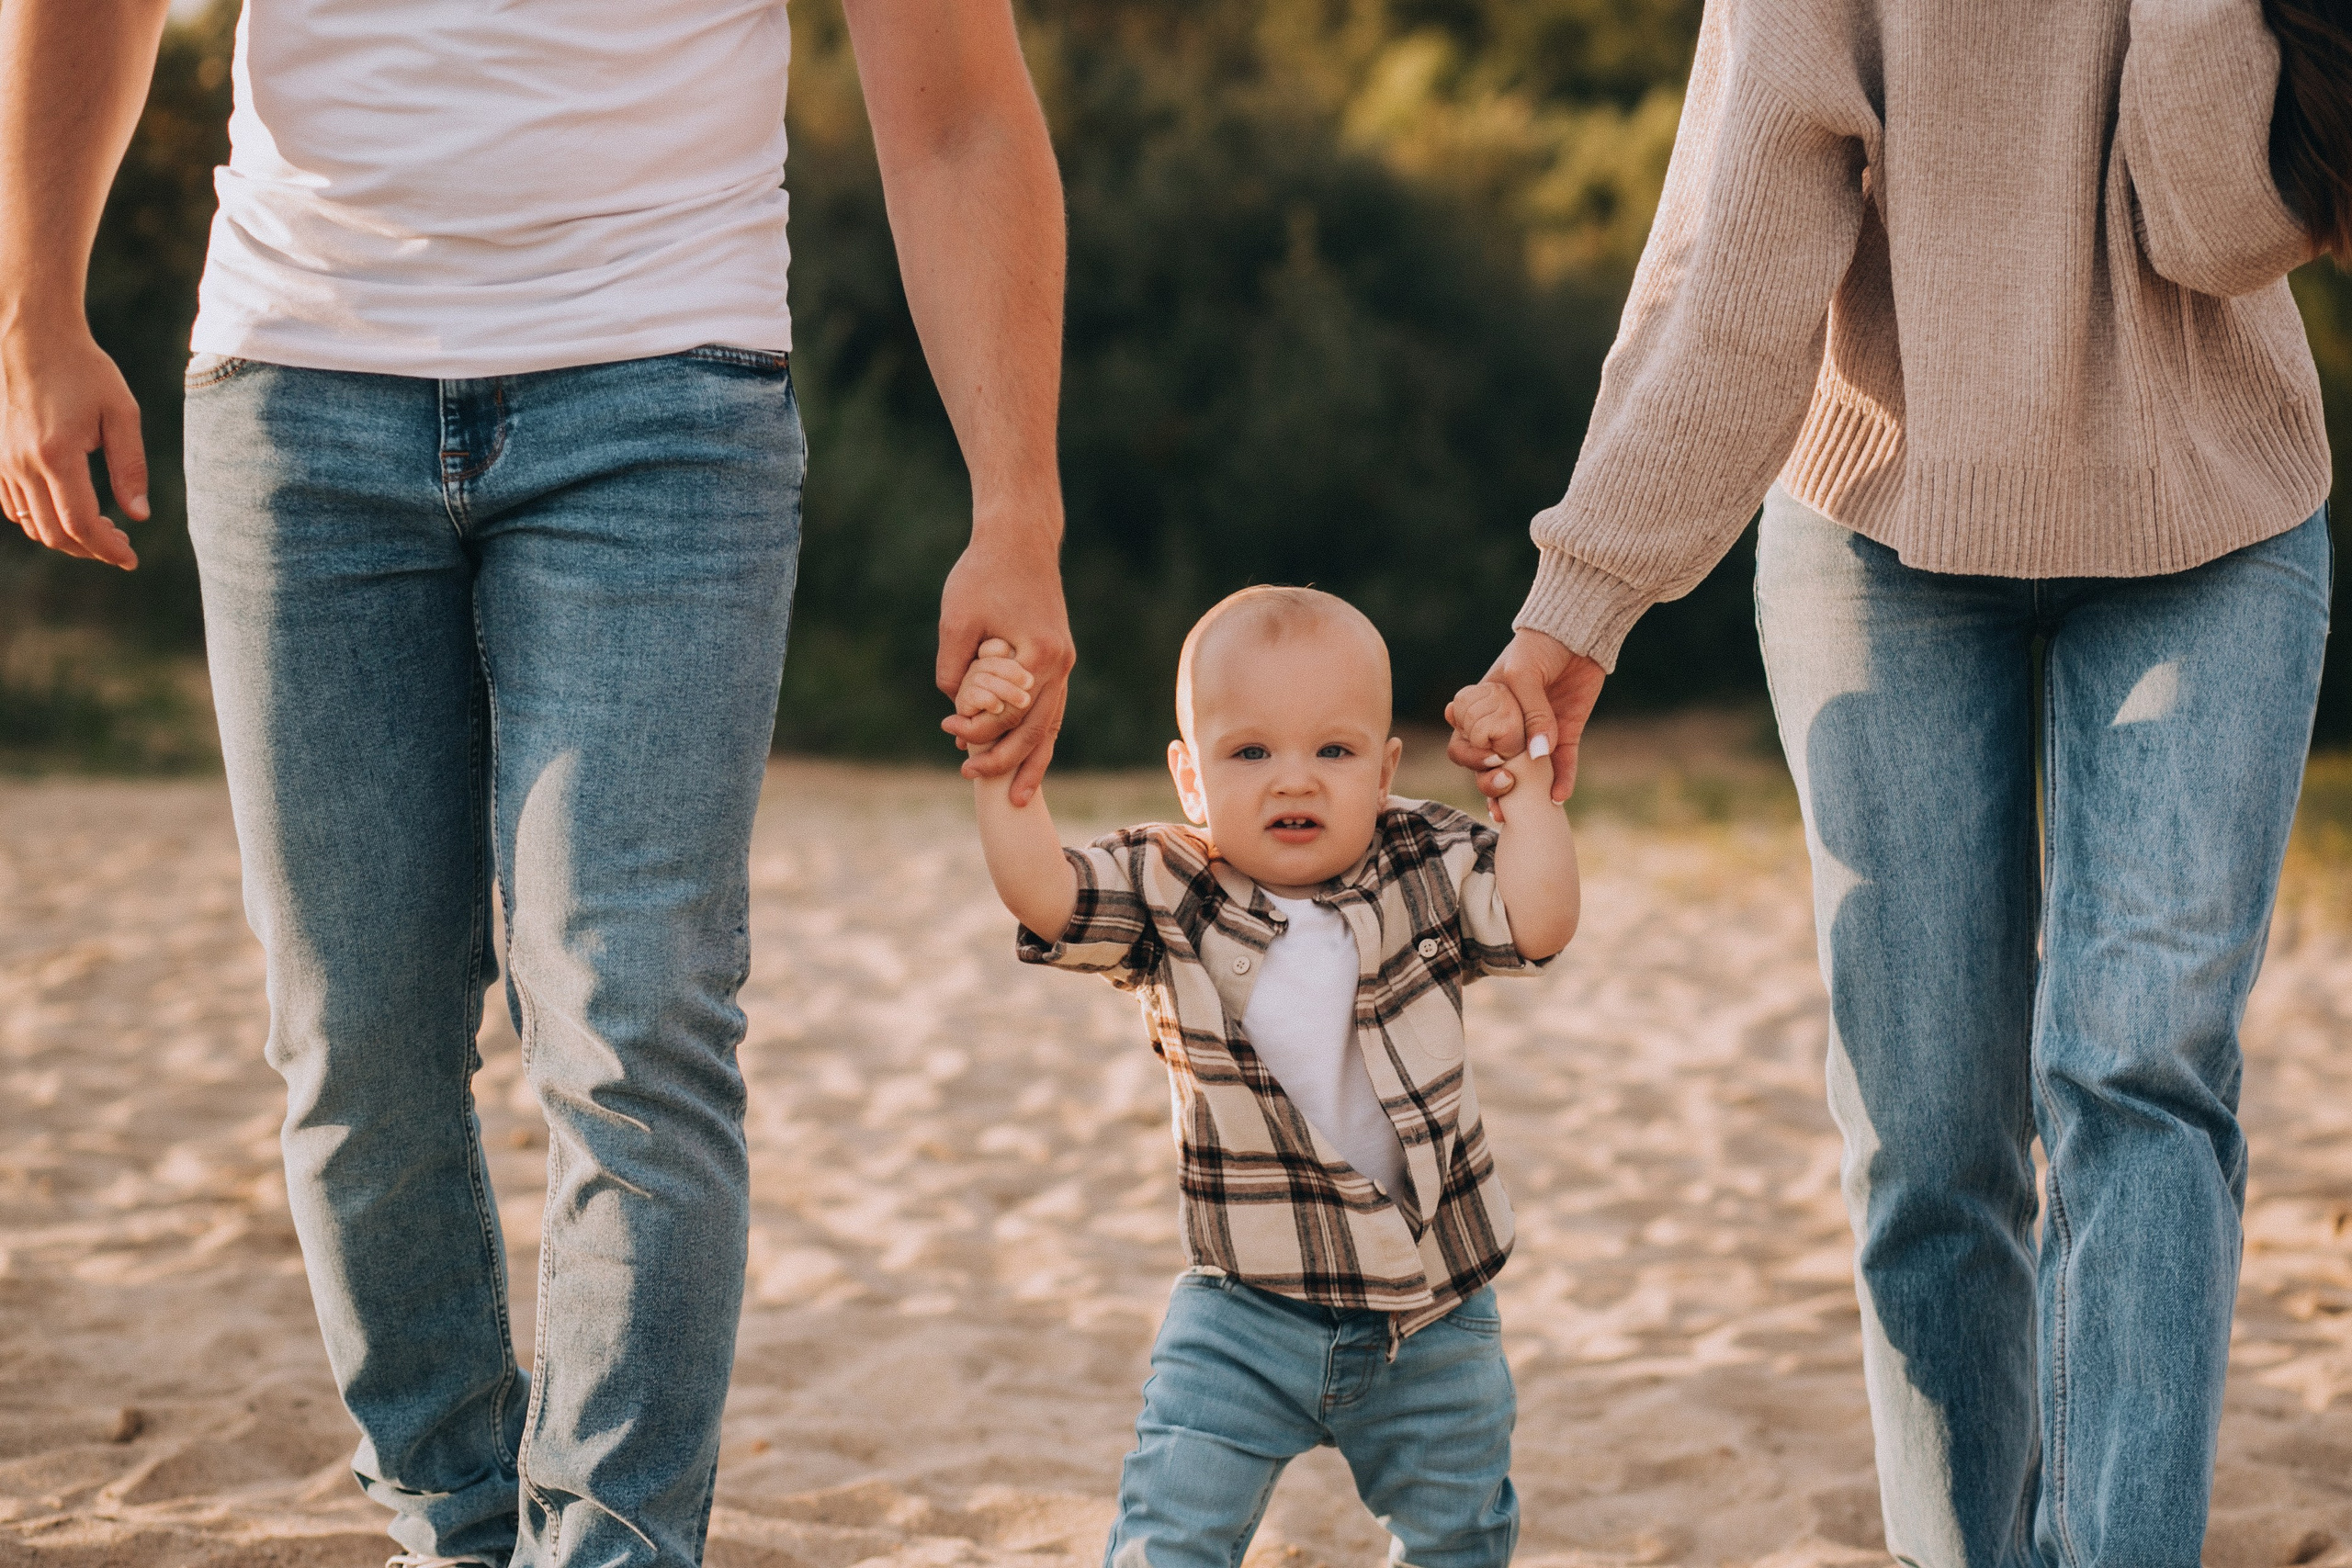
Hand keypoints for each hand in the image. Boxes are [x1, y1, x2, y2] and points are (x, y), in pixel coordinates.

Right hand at [0, 325, 146, 568]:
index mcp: (56, 454)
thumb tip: (139, 515)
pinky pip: (13, 506)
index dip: (107, 550)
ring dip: (67, 537)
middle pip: (53, 533)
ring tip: (103, 529)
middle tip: (122, 545)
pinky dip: (41, 520)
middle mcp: (21, 463)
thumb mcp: (122, 413)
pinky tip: (69, 510)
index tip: (131, 559)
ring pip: (31, 524)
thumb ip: (131, 467)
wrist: (33, 338)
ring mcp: (2, 461)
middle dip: (90, 549)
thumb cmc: (85, 371)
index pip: (79, 524)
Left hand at [936, 531, 1073, 805]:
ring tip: (1017, 797)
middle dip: (1006, 760)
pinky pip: (1052, 709)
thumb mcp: (957, 618)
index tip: (948, 732)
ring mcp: (1063, 664)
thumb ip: (954, 667)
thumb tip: (955, 707)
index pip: (1008, 712)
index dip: (977, 730)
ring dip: (1032, 760)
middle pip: (1036, 730)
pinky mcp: (1057, 659)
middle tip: (972, 779)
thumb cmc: (984, 573)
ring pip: (1051, 725)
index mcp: (1038, 655)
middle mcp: (1059, 665)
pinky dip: (1040, 736)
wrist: (1019, 539)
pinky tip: (1029, 758)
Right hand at [1444, 628, 1604, 804]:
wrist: (1578, 633)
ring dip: (1521, 794)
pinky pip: (1562, 765)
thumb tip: (1538, 754)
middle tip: (1504, 785)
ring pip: (1523, 773)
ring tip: (1525, 810)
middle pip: (1488, 765)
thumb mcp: (1523, 673)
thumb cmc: (1538, 646)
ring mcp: (1535, 734)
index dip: (1471, 755)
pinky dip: (1562, 782)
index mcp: (1484, 709)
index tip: (1489, 756)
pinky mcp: (1564, 735)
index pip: (1464, 741)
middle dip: (1490, 782)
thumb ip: (1530, 713)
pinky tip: (1559, 798)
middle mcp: (1505, 727)